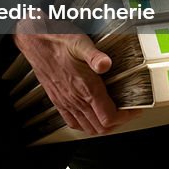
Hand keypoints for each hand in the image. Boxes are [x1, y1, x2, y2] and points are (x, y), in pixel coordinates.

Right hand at [13, 22, 134, 135]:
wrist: (34, 41)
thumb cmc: (57, 40)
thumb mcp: (79, 42)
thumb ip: (94, 55)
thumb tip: (106, 64)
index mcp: (85, 88)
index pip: (109, 117)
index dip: (126, 117)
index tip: (134, 109)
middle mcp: (75, 99)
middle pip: (101, 127)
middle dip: (118, 122)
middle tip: (126, 111)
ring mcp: (66, 102)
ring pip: (88, 128)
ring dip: (103, 125)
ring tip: (112, 114)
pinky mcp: (58, 101)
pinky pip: (73, 123)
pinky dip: (85, 125)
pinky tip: (90, 116)